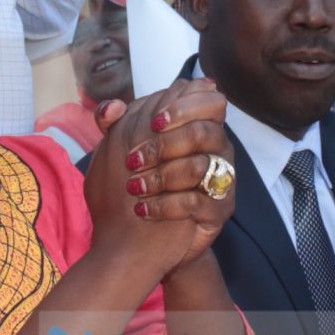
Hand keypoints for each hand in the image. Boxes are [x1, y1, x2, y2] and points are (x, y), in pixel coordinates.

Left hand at [85, 78, 235, 275]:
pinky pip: (197, 201)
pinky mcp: (220, 209)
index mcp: (202, 124)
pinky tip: (143, 209)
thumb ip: (116, 123)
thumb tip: (112, 107)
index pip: (209, 100)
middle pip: (203, 132)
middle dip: (163, 144)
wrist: (149, 234)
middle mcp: (219, 148)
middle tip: (132, 160)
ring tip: (134, 187)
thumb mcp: (125, 148)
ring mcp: (223, 179)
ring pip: (199, 166)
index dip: (182, 106)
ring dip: (161, 176)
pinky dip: (166, 205)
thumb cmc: (144, 180)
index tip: (153, 122)